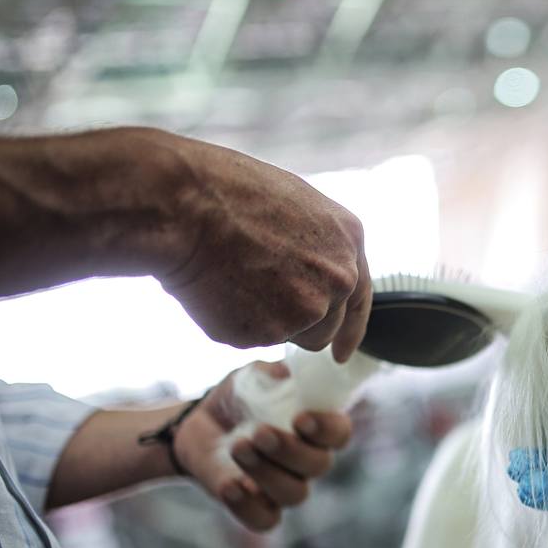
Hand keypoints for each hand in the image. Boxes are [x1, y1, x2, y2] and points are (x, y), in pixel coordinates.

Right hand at [150, 131, 372, 360]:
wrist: (187, 206)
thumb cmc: (227, 192)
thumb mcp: (292, 204)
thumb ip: (314, 247)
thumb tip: (308, 274)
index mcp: (348, 240)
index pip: (360, 298)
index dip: (351, 330)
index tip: (342, 354)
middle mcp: (339, 278)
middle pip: (326, 326)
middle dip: (298, 322)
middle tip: (258, 293)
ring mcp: (309, 307)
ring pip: (293, 337)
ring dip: (269, 324)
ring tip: (237, 282)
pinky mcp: (272, 330)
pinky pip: (254, 339)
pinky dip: (235, 323)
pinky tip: (219, 289)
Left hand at [173, 363, 352, 530]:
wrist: (197, 424)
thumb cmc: (238, 398)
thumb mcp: (255, 376)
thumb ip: (277, 375)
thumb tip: (293, 374)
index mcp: (316, 429)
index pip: (339, 434)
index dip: (327, 429)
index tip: (300, 418)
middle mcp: (307, 461)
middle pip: (319, 466)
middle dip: (289, 450)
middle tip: (259, 432)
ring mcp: (283, 487)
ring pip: (294, 494)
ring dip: (266, 472)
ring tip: (238, 447)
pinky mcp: (256, 507)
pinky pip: (265, 520)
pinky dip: (247, 506)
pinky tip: (230, 485)